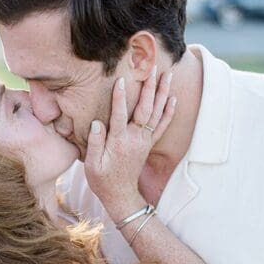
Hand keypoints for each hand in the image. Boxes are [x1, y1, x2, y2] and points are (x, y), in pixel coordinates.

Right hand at [84, 66, 175, 217]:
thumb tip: (97, 123)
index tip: (121, 80)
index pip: (119, 116)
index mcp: (118, 143)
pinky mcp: (149, 144)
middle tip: (152, 68)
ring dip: (162, 93)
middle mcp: (135, 139)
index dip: (120, 98)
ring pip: (156, 113)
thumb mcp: (91, 165)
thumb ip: (94, 143)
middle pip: (144, 109)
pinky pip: (162, 125)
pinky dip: (169, 111)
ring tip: (167, 75)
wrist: (121, 196)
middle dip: (148, 88)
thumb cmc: (103, 180)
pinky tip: (172, 98)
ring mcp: (144, 141)